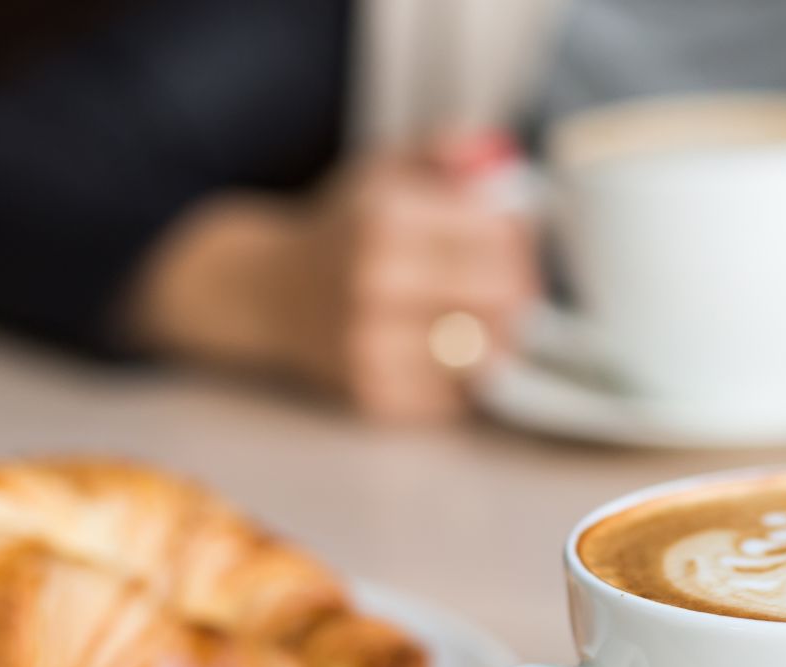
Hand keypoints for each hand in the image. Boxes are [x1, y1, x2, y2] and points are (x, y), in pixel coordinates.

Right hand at [129, 134, 538, 423]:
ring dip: (497, 339)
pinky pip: (456, 396)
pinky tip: (448, 353)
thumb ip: (445, 150)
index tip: (513, 242)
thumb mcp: (386, 170)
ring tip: (485, 320)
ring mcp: (372, 344)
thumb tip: (501, 155)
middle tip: (513, 288)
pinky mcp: (374, 394)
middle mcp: (377, 284)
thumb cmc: (344, 230)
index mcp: (387, 220)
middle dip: (518, 292)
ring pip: (485, 353)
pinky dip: (464, 378)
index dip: (519, 240)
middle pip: (501, 300)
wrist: (266, 293)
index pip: (498, 237)